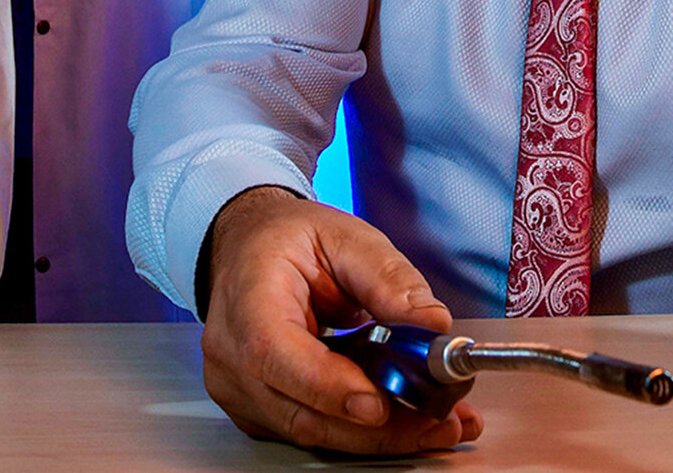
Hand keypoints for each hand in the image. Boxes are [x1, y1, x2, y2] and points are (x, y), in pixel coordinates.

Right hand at [198, 186, 483, 453]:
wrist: (248, 248)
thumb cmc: (288, 240)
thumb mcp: (346, 238)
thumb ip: (389, 278)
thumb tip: (432, 324)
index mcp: (247, 301)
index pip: (274, 355)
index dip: (330, 387)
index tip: (383, 402)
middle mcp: (231, 356)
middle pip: (301, 412)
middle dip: (379, 426)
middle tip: (441, 417)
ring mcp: (240, 390)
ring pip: (312, 432)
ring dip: (380, 435)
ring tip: (438, 419)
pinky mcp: (258, 411)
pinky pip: (313, 430)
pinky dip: (361, 430)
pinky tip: (404, 417)